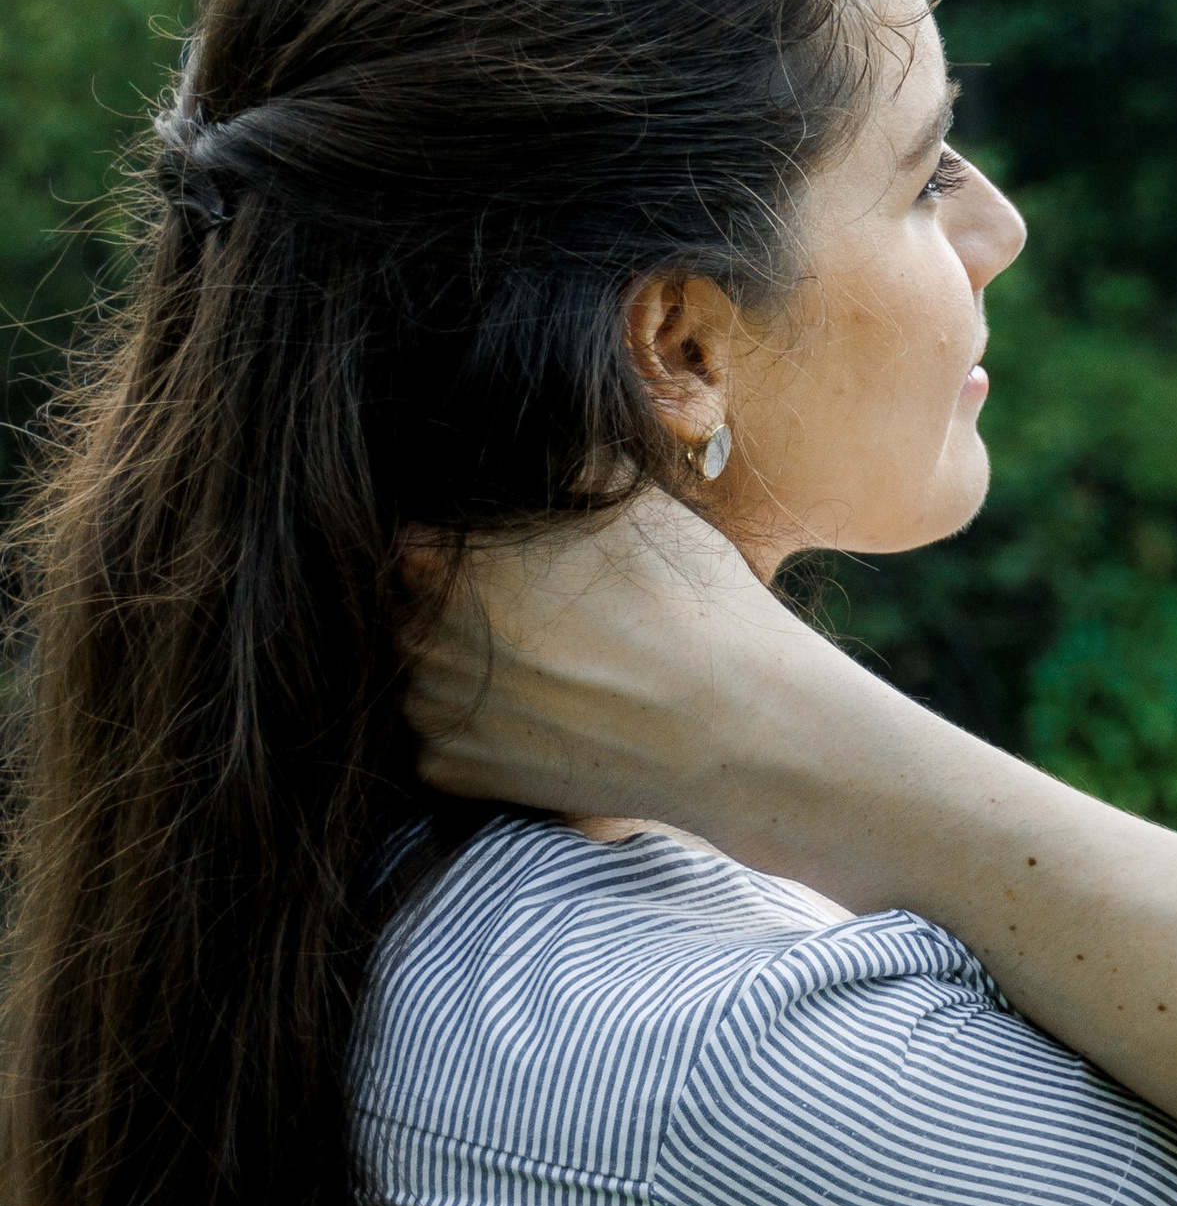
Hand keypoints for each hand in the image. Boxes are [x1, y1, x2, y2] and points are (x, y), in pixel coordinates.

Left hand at [404, 489, 802, 824]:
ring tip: (551, 669)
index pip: (415, 538)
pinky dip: (482, 733)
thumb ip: (555, 462)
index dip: (469, 550)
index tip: (518, 566)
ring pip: (424, 674)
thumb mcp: (624, 496)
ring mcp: (427, 706)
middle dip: (464, 612)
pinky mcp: (449, 770)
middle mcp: (414, 631)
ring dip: (467, 671)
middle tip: (543, 620)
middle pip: (413, 608)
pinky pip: (441, 740)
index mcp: (437, 553)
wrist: (733, 724)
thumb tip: (528, 435)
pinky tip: (547, 719)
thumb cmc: (687, 603)